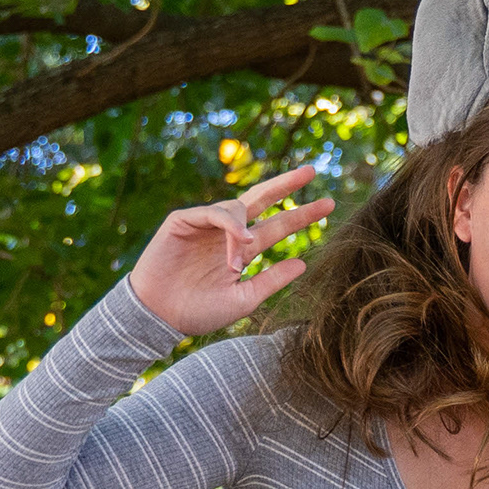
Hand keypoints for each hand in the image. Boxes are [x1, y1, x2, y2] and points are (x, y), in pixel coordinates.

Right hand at [125, 166, 337, 337]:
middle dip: (285, 184)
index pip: (278, 225)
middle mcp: (227, 233)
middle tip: (311, 171)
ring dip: (246, 229)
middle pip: (262, 199)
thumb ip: (271, 281)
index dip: (302, 214)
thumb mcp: (243, 300)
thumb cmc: (198, 312)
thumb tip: (303, 263)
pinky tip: (239, 238)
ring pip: (237, 208)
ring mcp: (205, 224)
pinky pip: (212, 212)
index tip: (329, 203)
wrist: (159, 317)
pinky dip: (228, 223)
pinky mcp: (183, 221)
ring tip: (245, 249)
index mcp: (243, 250)